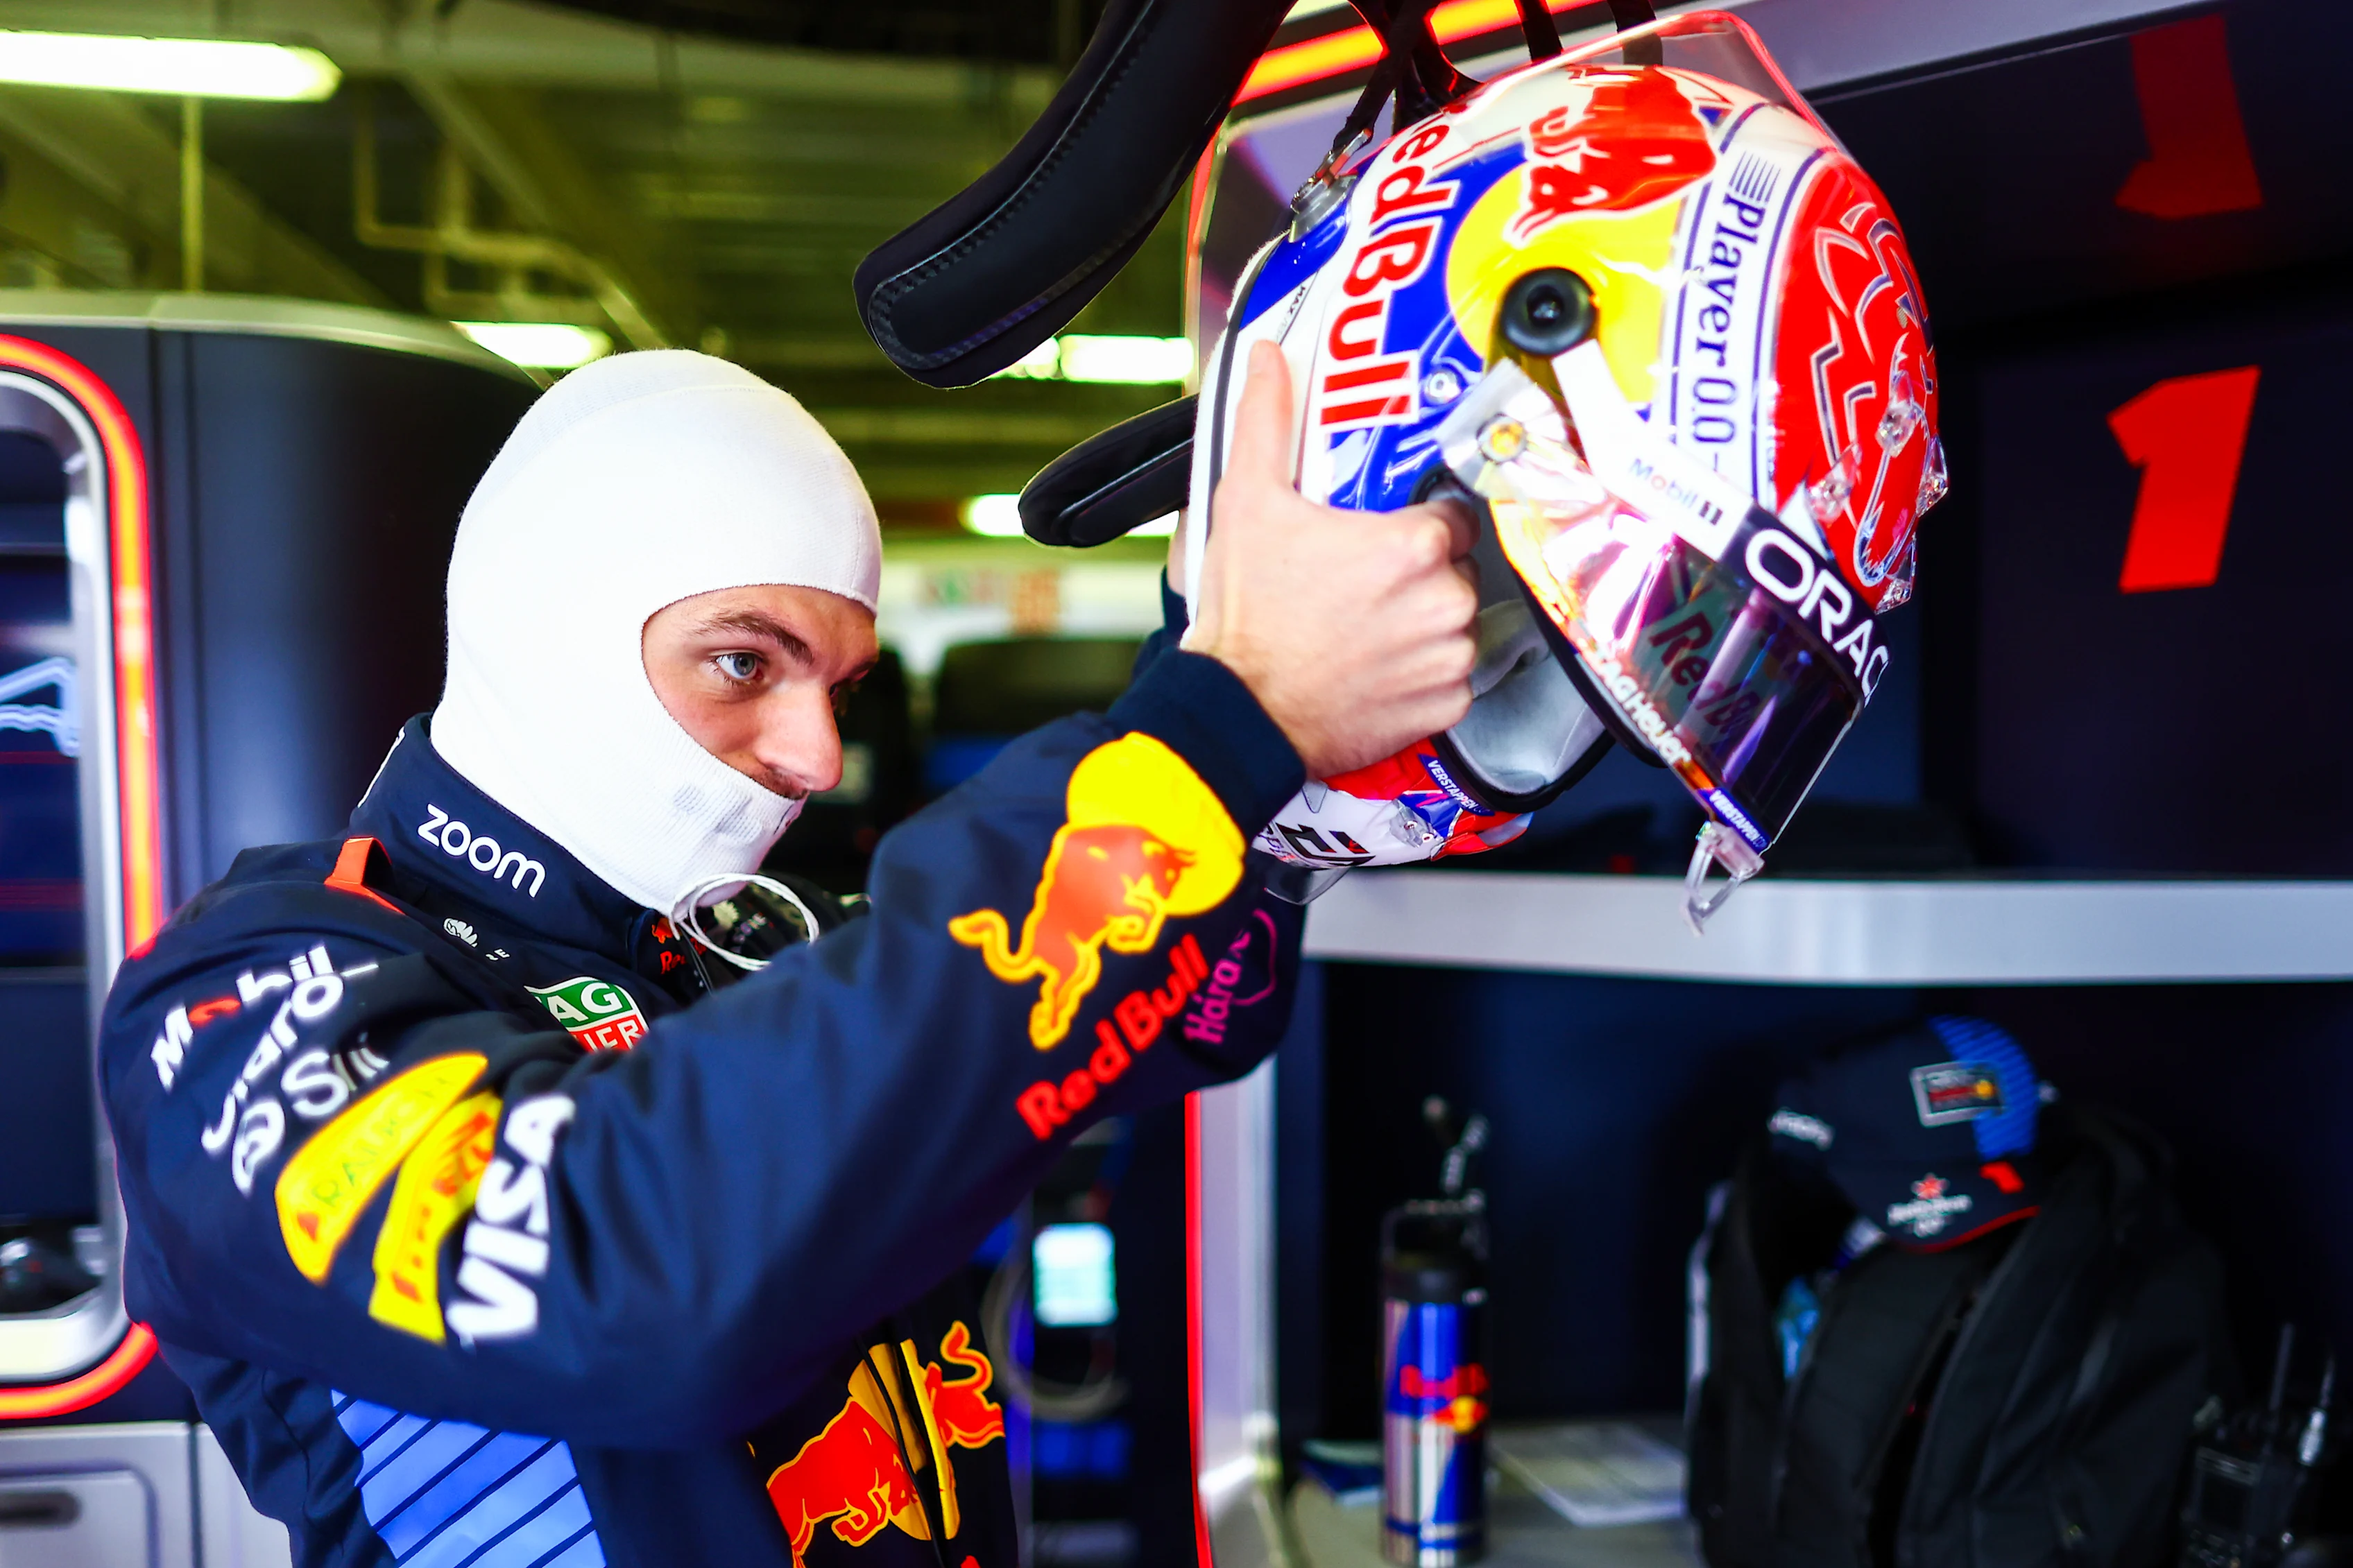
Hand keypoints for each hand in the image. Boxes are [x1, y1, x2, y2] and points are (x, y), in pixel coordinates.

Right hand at [1184, 340, 1477, 777]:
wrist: (1239, 711)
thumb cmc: (1247, 618)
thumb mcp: (1248, 503)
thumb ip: (1268, 422)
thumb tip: (1269, 359)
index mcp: (1413, 546)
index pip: (1454, 515)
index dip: (1418, 523)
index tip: (1387, 535)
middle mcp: (1443, 601)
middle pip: (1456, 569)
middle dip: (1419, 574)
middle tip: (1364, 583)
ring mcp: (1447, 658)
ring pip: (1456, 623)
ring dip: (1423, 623)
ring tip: (1366, 628)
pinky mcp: (1444, 706)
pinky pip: (1452, 680)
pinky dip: (1422, 676)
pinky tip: (1378, 668)